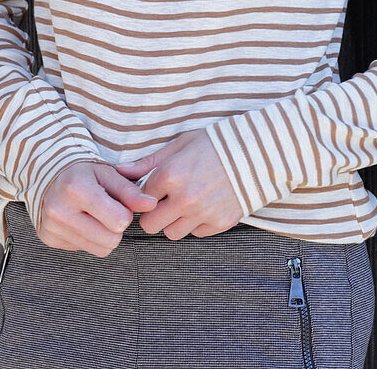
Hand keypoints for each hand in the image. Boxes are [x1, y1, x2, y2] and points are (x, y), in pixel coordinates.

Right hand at [37, 160, 158, 255]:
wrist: (51, 175)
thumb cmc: (84, 173)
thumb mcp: (109, 174)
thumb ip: (130, 192)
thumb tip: (152, 204)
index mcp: (77, 189)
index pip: (118, 221)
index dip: (125, 214)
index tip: (118, 203)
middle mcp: (60, 210)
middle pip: (111, 240)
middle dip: (116, 227)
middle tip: (107, 210)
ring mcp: (52, 227)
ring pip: (100, 249)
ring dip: (104, 235)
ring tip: (95, 215)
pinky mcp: (49, 239)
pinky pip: (84, 250)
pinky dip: (88, 238)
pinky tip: (81, 221)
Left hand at [115, 128, 243, 239]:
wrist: (257, 153)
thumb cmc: (215, 143)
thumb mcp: (180, 144)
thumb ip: (148, 162)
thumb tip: (119, 171)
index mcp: (171, 175)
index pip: (140, 200)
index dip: (143, 196)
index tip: (151, 191)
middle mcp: (184, 198)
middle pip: (150, 225)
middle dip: (153, 215)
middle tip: (163, 203)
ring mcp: (202, 213)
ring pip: (172, 234)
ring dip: (174, 222)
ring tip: (184, 204)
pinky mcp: (219, 224)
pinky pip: (196, 234)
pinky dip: (195, 224)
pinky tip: (203, 206)